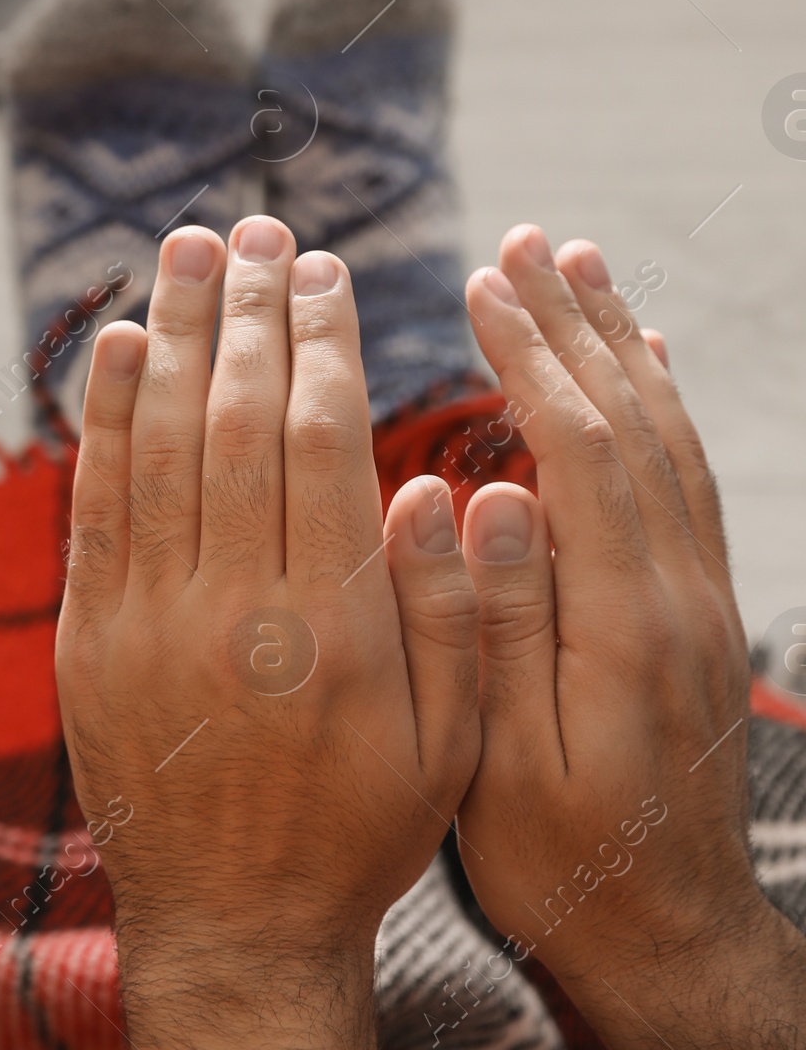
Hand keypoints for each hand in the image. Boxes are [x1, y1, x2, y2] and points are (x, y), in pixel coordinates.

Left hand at [55, 218, 480, 1049]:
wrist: (232, 924)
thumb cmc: (357, 828)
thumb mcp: (447, 742)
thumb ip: (447, 609)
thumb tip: (436, 483)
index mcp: (330, 624)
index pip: (318, 439)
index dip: (319, 340)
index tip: (325, 270)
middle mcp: (233, 606)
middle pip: (235, 418)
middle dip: (248, 310)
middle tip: (256, 229)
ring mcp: (148, 617)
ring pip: (158, 442)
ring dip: (174, 332)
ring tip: (189, 248)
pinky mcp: (87, 635)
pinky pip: (91, 502)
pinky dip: (101, 415)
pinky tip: (116, 341)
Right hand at [457, 228, 805, 1048]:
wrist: (669, 940)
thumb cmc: (561, 865)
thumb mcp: (501, 764)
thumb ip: (500, 625)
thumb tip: (492, 496)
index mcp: (623, 625)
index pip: (582, 454)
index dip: (531, 360)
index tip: (480, 285)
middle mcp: (678, 596)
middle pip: (633, 423)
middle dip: (572, 325)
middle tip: (522, 241)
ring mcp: (701, 601)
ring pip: (668, 440)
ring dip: (618, 344)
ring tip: (577, 266)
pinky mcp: (701, 613)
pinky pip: (690, 479)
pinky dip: (661, 402)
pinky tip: (638, 360)